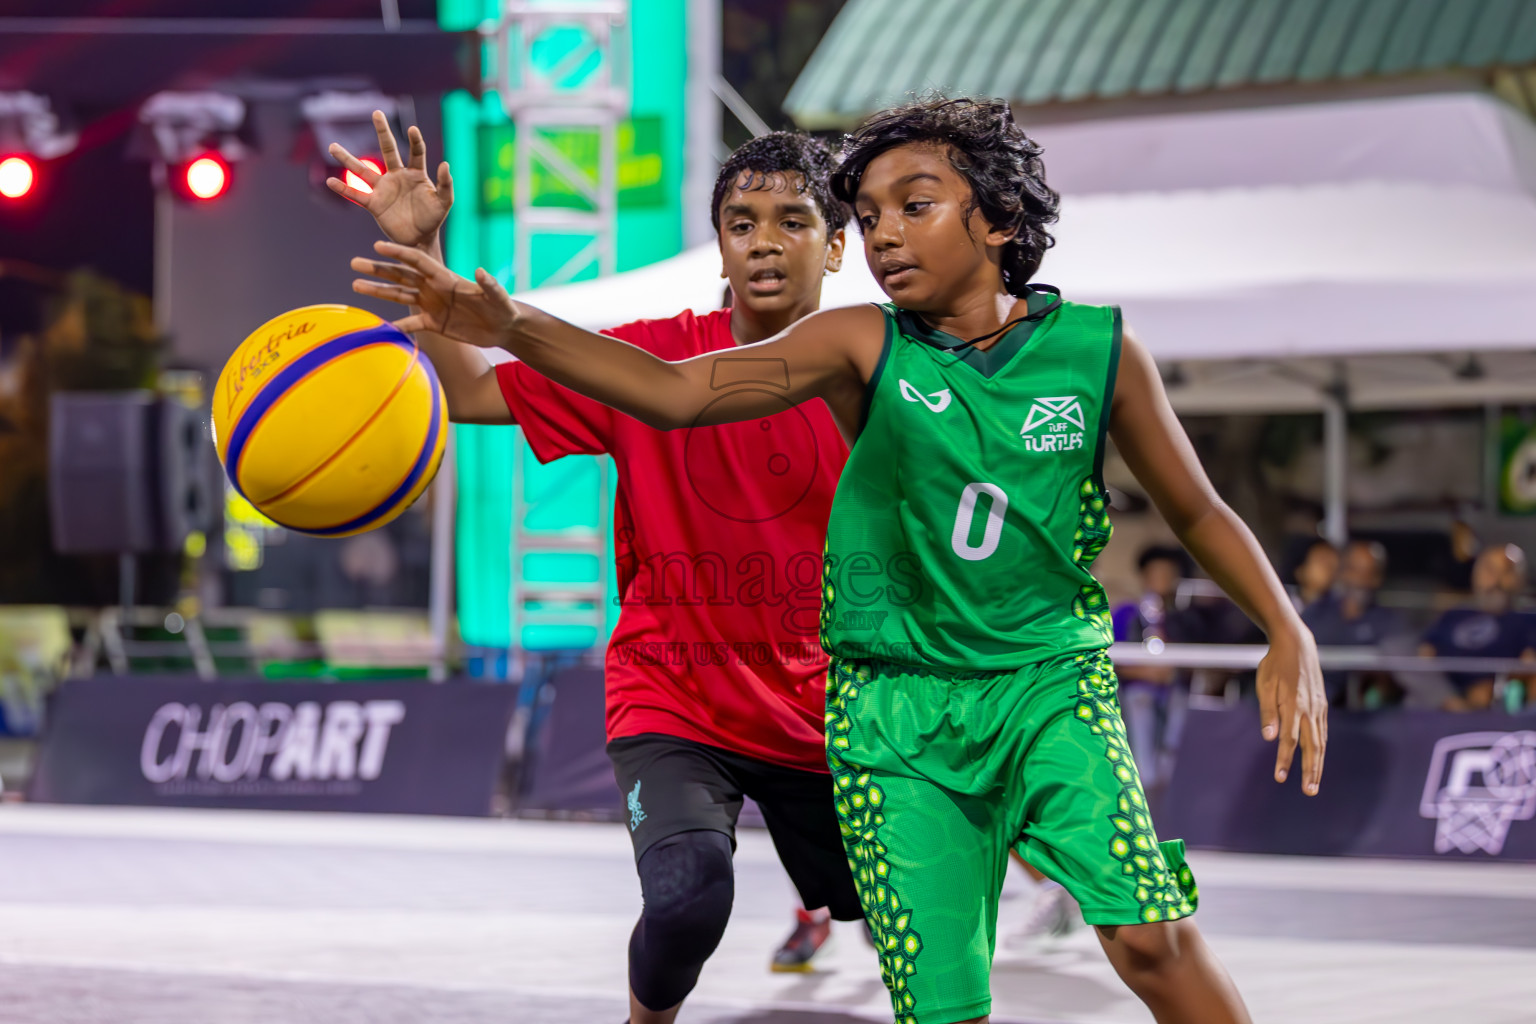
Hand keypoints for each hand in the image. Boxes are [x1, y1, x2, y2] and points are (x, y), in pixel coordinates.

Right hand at [328, 111, 452, 249]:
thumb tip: (445, 164)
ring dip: (347, 158)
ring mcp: (384, 189)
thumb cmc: (433, 218)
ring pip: (363, 170)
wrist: (420, 239)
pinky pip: (356, 194)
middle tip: (377, 113)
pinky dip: (343, 189)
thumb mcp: (444, 202)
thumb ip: (445, 184)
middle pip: (388, 150)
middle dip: (383, 132)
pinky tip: (330, 182)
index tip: (413, 129)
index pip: (416, 152)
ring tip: (332, 146)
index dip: (415, 141)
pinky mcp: (375, 204)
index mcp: (416, 174)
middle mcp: (397, 176)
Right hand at [352, 241, 514, 347]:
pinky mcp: (433, 322)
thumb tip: (481, 271)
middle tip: (354, 263)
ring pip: (399, 295)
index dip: (399, 252)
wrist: (504, 328)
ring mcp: (431, 304)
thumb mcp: (498, 297)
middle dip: (378, 269)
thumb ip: (490, 285)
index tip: (378, 245)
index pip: (417, 260)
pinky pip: (410, 322)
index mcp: (446, 276)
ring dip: (378, 291)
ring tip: (355, 286)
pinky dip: (396, 325)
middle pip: (401, 275)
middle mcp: (434, 287)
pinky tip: (379, 327)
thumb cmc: (503, 308)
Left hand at [1255, 627, 1326, 794]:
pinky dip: (1321, 748)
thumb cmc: (1274, 665)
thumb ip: (1267, 712)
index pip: (1289, 740)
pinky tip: (1317, 758)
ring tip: (1314, 783)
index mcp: (1294, 705)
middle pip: (1312, 746)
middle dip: (1310, 770)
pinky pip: (1322, 731)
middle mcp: (1310, 709)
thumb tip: (1269, 738)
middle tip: (1309, 791)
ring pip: (1320, 742)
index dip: (1285, 760)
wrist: (1297, 645)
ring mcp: (1318, 708)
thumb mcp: (1264, 685)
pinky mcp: (1321, 705)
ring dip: (1318, 764)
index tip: (1280, 777)